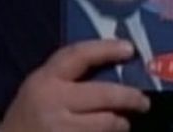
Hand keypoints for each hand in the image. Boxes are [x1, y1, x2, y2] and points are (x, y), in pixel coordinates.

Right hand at [0, 39, 149, 131]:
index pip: (80, 55)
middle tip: (143, 101)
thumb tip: (114, 65)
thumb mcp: (40, 87)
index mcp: (46, 79)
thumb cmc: (28, 114)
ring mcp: (60, 130)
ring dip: (120, 123)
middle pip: (103, 95)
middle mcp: (53, 102)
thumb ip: (68, 76)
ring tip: (124, 122)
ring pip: (106, 124)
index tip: (130, 49)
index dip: (106, 49)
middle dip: (129, 97)